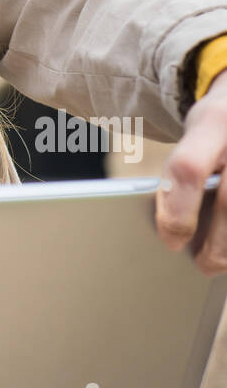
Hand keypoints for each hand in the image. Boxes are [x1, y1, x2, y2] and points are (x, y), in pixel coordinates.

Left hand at [155, 68, 226, 274]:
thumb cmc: (218, 125)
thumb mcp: (197, 132)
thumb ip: (182, 171)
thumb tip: (167, 227)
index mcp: (212, 122)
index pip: (188, 169)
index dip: (177, 210)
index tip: (171, 241)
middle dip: (216, 242)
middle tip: (203, 265)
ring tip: (220, 262)